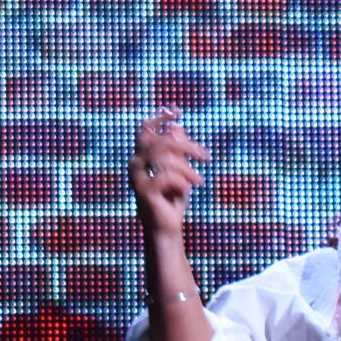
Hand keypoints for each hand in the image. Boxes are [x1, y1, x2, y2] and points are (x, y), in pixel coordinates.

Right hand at [129, 106, 209, 238]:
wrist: (167, 228)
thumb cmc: (173, 200)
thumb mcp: (180, 172)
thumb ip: (178, 150)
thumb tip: (177, 127)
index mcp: (142, 157)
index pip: (146, 130)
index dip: (160, 118)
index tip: (177, 111)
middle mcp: (136, 164)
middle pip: (162, 141)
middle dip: (186, 146)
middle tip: (205, 156)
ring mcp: (137, 178)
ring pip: (165, 157)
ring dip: (187, 168)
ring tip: (199, 181)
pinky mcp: (144, 192)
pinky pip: (168, 177)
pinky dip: (182, 183)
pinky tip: (186, 192)